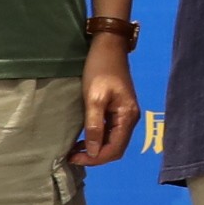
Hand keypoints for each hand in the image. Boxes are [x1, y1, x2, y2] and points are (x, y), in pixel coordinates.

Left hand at [75, 35, 139, 165]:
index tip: (74, 158)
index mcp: (127, 117)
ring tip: (75, 150)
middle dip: (95, 156)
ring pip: (113, 141)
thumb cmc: (100, 69)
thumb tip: (93, 152)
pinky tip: (84, 139)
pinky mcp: (119, 110)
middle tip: (73, 156)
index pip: (114, 149)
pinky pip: (111, 132)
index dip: (95, 158)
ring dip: (96, 149)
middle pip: (116, 148)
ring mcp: (126, 114)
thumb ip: (94, 125)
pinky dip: (98, 139)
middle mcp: (130, 119)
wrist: (109, 46)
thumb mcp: (94, 98)